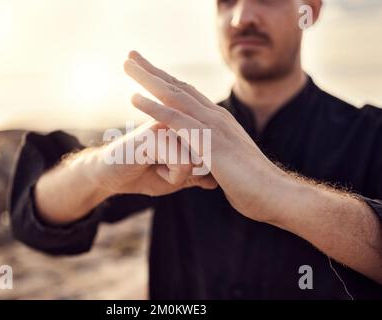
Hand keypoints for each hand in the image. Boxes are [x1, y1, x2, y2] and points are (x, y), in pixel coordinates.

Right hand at [90, 120, 217, 196]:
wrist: (109, 175)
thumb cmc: (143, 173)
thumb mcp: (176, 178)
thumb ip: (196, 177)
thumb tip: (216, 182)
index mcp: (188, 123)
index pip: (215, 151)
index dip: (200, 170)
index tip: (175, 166)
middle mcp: (181, 118)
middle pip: (210, 155)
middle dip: (192, 173)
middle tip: (165, 168)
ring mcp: (170, 123)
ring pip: (199, 160)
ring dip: (180, 176)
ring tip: (158, 167)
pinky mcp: (158, 133)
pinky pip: (183, 164)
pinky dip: (171, 176)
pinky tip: (152, 168)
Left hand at [124, 51, 285, 221]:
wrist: (275, 195)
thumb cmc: (253, 185)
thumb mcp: (229, 164)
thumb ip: (216, 156)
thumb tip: (207, 160)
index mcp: (219, 121)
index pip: (188, 94)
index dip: (166, 81)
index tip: (147, 70)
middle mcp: (216, 117)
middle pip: (178, 87)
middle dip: (153, 71)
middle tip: (131, 56)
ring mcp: (213, 126)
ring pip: (174, 96)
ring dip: (148, 79)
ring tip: (127, 65)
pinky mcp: (209, 141)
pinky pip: (176, 120)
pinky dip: (154, 107)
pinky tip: (134, 98)